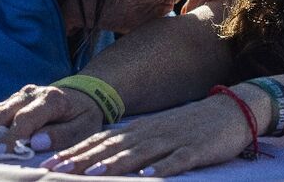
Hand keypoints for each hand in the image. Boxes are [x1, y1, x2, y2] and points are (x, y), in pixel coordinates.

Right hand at [0, 84, 102, 152]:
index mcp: (51, 99)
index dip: (11, 138)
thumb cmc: (84, 114)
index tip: (0, 156)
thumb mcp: (84, 126)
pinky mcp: (10, 101)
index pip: (26, 119)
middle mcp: (31, 94)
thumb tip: (36, 143)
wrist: (82, 94)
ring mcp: (18, 96)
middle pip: (3, 114)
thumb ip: (63, 134)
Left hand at [39, 94, 252, 176]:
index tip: (49, 163)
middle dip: (84, 159)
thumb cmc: (193, 125)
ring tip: (92, 175)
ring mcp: (175, 140)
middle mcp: (153, 132)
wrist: (233, 109)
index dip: (76, 151)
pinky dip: (163, 169)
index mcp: (142, 128)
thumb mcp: (160, 132)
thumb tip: (102, 159)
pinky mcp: (197, 149)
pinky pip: (178, 160)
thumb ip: (134, 144)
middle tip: (55, 171)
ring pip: (140, 153)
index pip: (103, 140)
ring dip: (115, 164)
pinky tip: (149, 177)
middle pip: (114, 146)